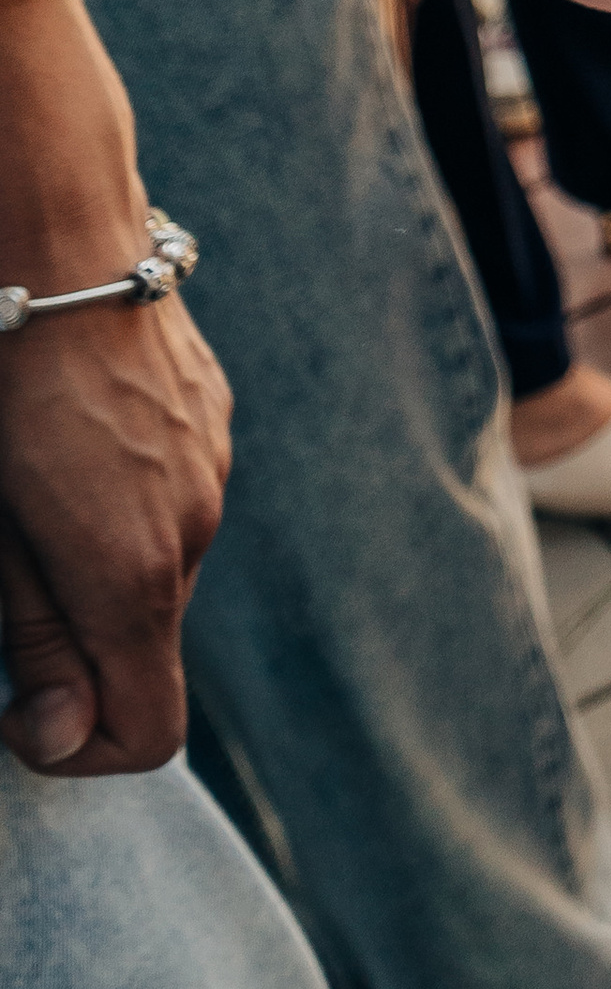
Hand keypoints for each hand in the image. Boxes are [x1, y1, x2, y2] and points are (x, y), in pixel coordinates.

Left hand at [0, 0, 230, 775]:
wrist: (55, 237)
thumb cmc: (3, 389)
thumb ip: (35, 638)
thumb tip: (57, 736)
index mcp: (135, 572)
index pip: (146, 733)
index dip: (76, 752)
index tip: (13, 709)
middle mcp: (195, 528)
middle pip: (144, 646)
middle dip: (73, 643)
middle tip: (0, 570)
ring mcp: (212, 466)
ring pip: (156, 565)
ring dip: (95, 563)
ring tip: (26, 491)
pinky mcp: (211, 415)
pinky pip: (173, 496)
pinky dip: (124, 501)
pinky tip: (69, 440)